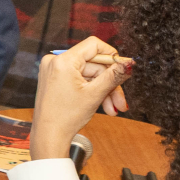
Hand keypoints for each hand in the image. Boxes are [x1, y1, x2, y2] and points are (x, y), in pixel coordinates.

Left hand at [33, 36, 130, 158]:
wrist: (49, 135)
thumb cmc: (67, 116)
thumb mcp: (95, 94)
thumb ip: (114, 76)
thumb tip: (129, 63)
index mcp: (63, 60)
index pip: (93, 45)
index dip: (112, 55)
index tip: (124, 69)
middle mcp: (56, 61)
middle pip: (94, 64)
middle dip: (110, 83)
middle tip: (121, 101)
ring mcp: (54, 70)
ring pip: (89, 75)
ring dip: (104, 91)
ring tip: (113, 109)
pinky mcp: (56, 79)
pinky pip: (80, 80)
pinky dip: (92, 91)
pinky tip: (103, 106)